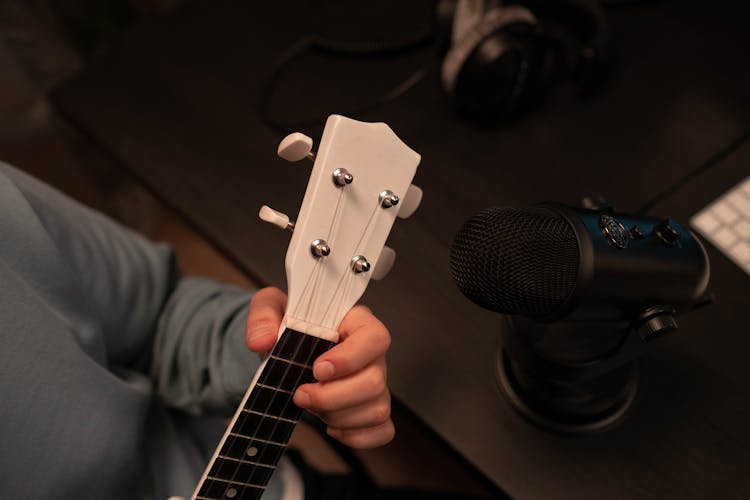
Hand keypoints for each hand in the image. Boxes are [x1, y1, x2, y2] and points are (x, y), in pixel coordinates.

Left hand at [245, 287, 393, 448]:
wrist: (289, 347)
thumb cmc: (290, 323)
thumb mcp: (271, 306)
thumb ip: (263, 316)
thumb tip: (262, 341)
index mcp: (356, 323)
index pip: (374, 337)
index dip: (350, 358)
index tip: (317, 369)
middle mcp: (372, 354)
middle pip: (374, 381)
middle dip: (332, 397)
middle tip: (300, 394)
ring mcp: (376, 383)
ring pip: (377, 409)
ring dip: (338, 416)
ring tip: (313, 406)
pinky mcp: (372, 408)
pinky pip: (382, 431)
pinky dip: (354, 436)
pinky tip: (331, 425)